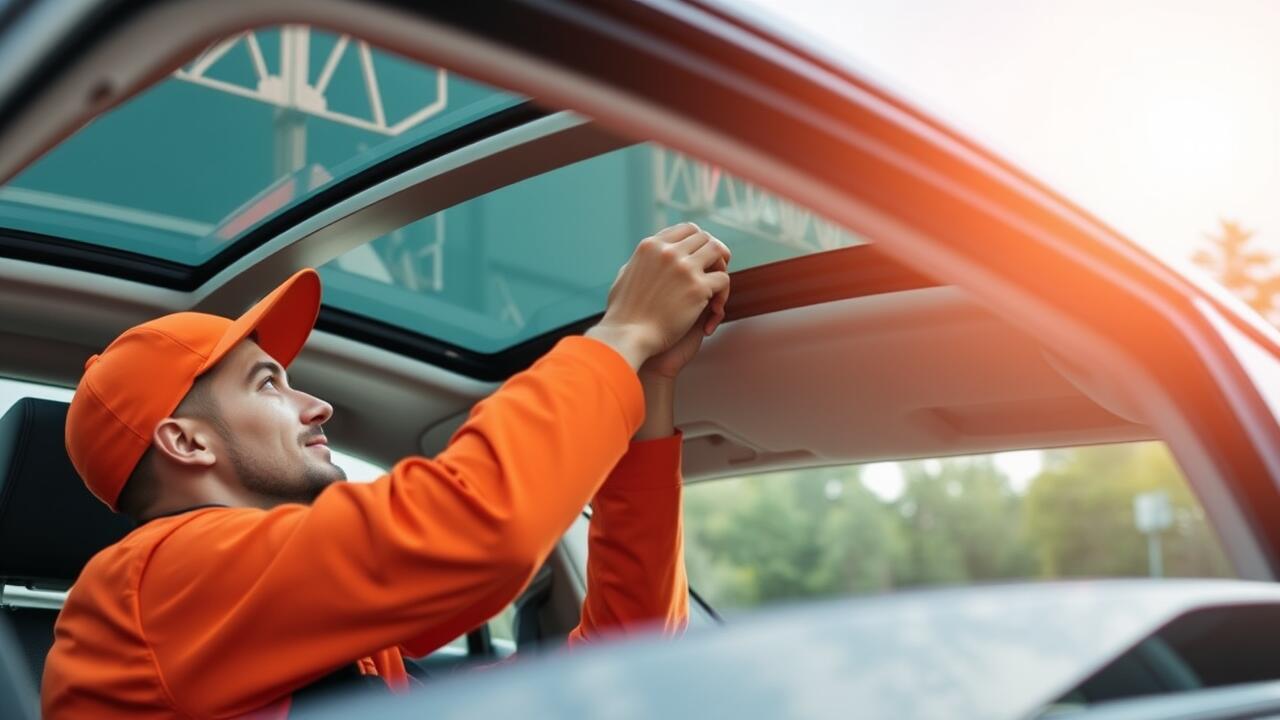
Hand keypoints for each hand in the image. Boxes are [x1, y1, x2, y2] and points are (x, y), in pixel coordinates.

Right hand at [586, 223, 730, 369]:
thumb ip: (641, 262)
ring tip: (716, 288)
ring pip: (718, 252)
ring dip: (721, 268)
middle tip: (714, 272)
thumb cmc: (624, 314)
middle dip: (713, 254)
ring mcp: (684, 268)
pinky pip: (723, 279)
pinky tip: (713, 310)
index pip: (687, 229)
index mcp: (651, 246)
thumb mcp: (625, 276)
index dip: (700, 242)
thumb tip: (650, 256)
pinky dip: (722, 294)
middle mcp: (668, 251)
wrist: (627, 336)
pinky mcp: (697, 288)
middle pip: (706, 238)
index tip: (702, 257)